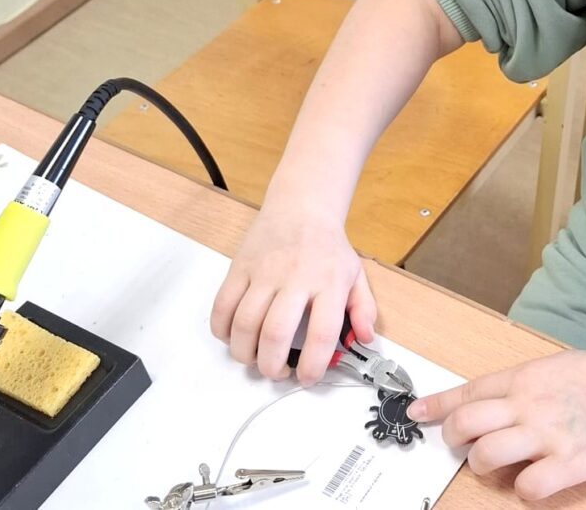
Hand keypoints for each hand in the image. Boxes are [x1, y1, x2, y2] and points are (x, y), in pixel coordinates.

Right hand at [209, 202, 376, 385]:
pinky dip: (222, 331)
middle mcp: (295, 278)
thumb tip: (364, 339)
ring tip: (256, 358)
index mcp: (329, 283)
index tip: (307, 378)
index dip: (312, 365)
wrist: (301, 207)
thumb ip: (364, 309)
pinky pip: (222, 306)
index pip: (322, 334)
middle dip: (272, 366)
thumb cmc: (328, 247)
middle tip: (278, 372)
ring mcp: (264, 272)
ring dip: (245, 353)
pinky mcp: (240, 267)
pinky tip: (234, 337)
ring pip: (243, 324)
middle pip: (275, 333)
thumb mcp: (357, 275)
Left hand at [407, 349, 585, 499]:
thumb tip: (491, 401)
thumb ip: (522, 386)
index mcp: (525, 378)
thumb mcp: (556, 368)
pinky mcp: (572, 462)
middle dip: (455, 440)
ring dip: (484, 467)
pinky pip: (528, 487)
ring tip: (499, 468)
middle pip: (467, 424)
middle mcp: (530, 404)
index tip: (417, 413)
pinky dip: (524, 491)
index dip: (437, 405)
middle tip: (463, 448)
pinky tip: (536, 483)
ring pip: (487, 456)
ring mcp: (549, 434)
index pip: (468, 392)